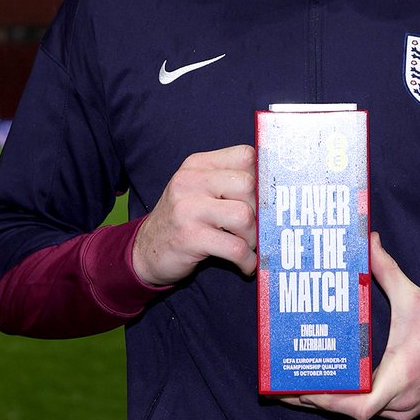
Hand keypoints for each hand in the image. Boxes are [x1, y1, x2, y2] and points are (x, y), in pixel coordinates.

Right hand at [132, 145, 256, 285]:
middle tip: (253, 228)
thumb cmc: (183, 220)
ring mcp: (188, 208)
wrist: (144, 251)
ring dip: (253, 238)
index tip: (264, 199)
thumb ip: (228, 181)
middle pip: (248, 185)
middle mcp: (191, 181)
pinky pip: (235, 248)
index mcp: (198, 165)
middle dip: (259, 212)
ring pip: (244, 216)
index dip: (262, 178)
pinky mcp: (190, 237)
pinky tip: (244, 264)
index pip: (245, 155)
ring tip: (246, 246)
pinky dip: (247, 260)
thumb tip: (275, 190)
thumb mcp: (198, 190)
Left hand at [282, 232, 419, 419]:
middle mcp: (402, 398)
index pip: (363, 406)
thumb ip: (388, 271)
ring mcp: (404, 409)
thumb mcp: (415, 298)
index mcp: (403, 374)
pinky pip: (373, 409)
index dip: (332, 401)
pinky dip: (352, 400)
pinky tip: (332, 385)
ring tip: (301, 384)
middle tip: (287, 387)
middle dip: (319, 401)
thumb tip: (369, 240)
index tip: (306, 389)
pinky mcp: (406, 409)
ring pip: (361, 412)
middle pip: (353, 411)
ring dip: (334, 402)